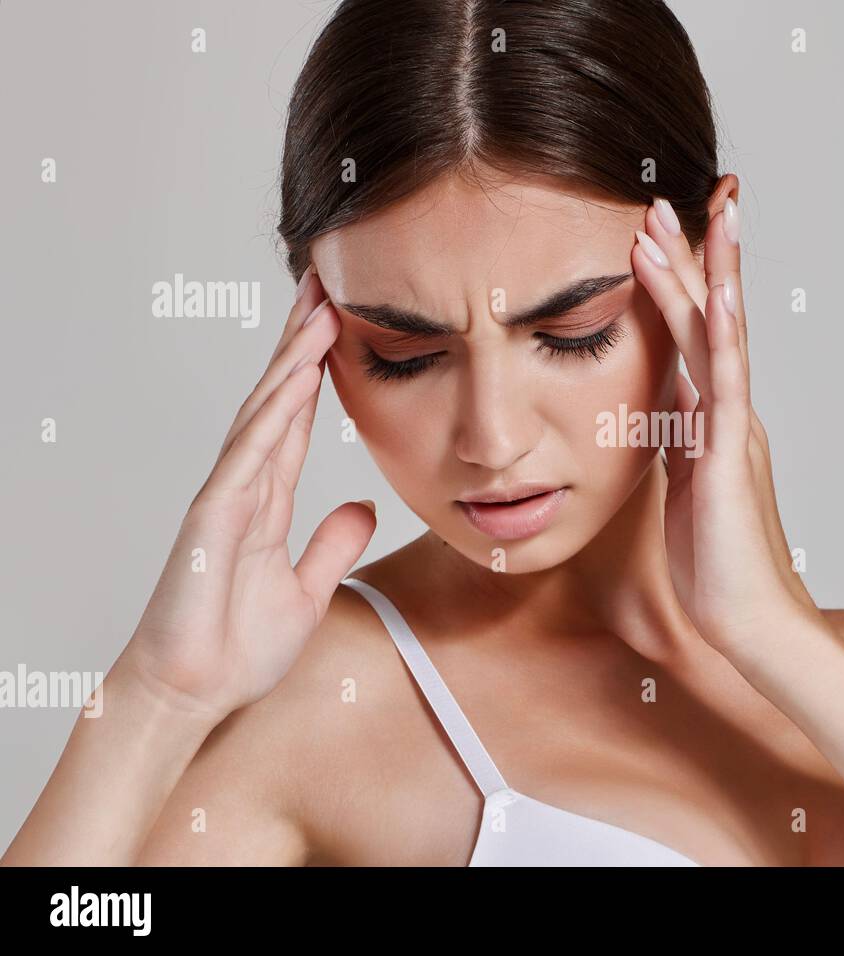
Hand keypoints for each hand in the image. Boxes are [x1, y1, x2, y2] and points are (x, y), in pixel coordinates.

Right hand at [121, 266, 375, 719]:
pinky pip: (247, 458)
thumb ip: (332, 543)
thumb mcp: (307, 589)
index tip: (342, 323)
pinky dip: (271, 416)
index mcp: (267, 500)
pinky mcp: (212, 520)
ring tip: (319, 309)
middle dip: (302, 342)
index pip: (298, 420)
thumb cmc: (237, 647)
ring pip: (263, 414)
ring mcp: (226, 498)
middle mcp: (246, 487)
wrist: (193, 694)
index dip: (319, 371)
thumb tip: (362, 503)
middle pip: (279, 400)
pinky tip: (294, 380)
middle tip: (327, 284)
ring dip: (292, 361)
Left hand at [631, 196, 819, 650]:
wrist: (753, 623)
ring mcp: (734, 427)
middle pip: (708, 318)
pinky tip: (719, 291)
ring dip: (698, 272)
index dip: (676, 285)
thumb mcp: (685, 490)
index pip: (693, 337)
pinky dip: (724, 333)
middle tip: (665, 198)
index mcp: (712, 421)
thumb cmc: (718, 568)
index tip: (652, 236)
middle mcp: (729, 412)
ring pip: (717, 334)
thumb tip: (662, 409)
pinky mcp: (732, 453)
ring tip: (681, 215)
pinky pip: (726, 382)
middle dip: (688, 256)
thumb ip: (679, 444)